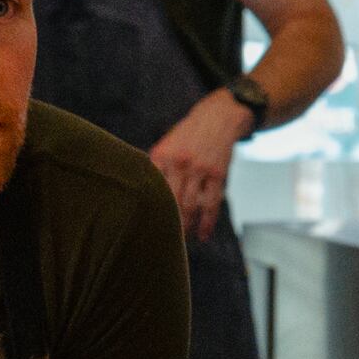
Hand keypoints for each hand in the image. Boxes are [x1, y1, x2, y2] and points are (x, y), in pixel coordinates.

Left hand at [147, 92, 251, 237]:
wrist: (219, 117)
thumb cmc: (188, 135)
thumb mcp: (166, 145)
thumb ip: (155, 168)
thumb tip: (141, 197)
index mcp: (161, 155)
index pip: (149, 189)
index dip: (144, 210)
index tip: (140, 228)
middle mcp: (179, 162)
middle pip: (168, 202)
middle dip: (163, 223)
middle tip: (158, 241)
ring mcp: (199, 169)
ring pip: (189, 206)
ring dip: (185, 227)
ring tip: (180, 241)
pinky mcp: (218, 174)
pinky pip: (212, 204)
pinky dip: (207, 223)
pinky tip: (204, 235)